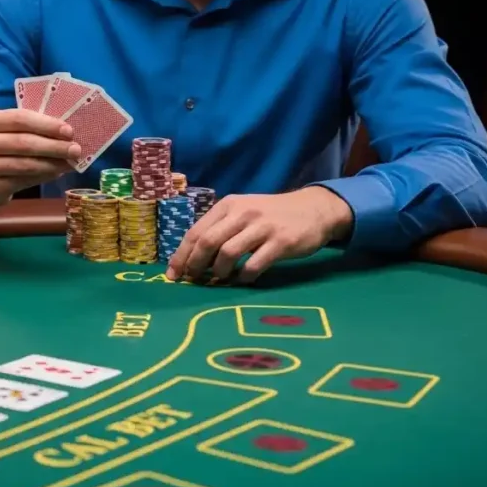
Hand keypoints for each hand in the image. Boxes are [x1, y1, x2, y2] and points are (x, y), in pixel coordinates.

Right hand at [0, 109, 81, 209]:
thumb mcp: (7, 132)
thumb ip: (30, 129)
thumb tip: (67, 134)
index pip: (20, 118)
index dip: (46, 124)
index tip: (69, 131)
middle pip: (23, 142)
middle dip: (53, 146)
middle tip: (75, 149)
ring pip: (25, 164)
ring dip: (52, 164)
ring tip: (69, 163)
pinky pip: (22, 181)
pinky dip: (43, 177)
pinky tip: (55, 173)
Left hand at [166, 187, 353, 283]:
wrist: (313, 209)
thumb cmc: (270, 215)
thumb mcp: (242, 213)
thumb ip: (220, 229)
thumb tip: (192, 258)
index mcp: (228, 206)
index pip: (196, 232)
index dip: (181, 255)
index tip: (172, 275)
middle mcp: (242, 213)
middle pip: (208, 242)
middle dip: (195, 265)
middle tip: (193, 280)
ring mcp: (262, 227)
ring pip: (228, 253)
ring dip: (219, 272)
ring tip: (220, 279)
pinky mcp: (281, 242)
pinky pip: (255, 264)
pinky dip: (244, 276)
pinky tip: (244, 279)